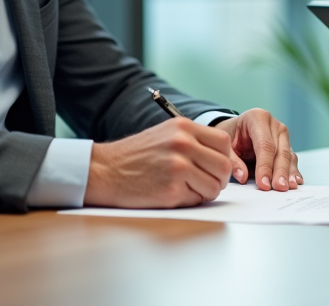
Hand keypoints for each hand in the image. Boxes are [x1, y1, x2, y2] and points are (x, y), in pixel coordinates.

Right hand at [83, 118, 233, 207]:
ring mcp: (178, 167)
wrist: (104, 170)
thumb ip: (193, 141)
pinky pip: (197, 200)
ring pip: (214, 187)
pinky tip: (171, 194)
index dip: (223, 158)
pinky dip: (189, 201)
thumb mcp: (165, 134)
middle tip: (205, 183)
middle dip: (219, 179)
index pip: (224, 143)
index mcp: (183, 127)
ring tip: (186, 189)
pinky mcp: (171, 190)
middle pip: (224, 166)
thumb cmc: (135, 155)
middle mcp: (183, 144)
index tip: (213, 167)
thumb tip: (223, 158)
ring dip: (204, 192)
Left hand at [213, 108, 300, 190]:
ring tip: (288, 187)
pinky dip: (293, 171)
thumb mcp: (225, 145)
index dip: (265, 166)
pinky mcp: (286, 145)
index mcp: (257, 118)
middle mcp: (273, 124)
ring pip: (288, 156)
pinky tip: (295, 181)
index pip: (264, 145)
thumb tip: (242, 176)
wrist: (235, 130)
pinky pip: (291, 159)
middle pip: (279, 150)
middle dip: (279, 171)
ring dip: (288, 173)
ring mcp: (282, 134)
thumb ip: (232, 160)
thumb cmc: (230, 136)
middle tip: (279, 188)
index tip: (263, 184)